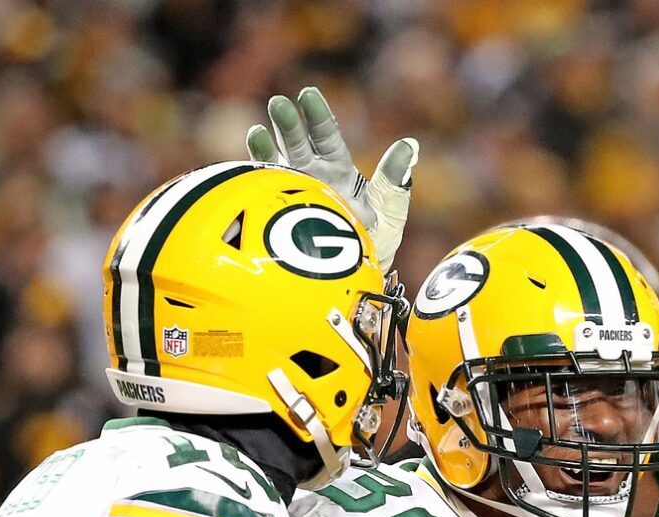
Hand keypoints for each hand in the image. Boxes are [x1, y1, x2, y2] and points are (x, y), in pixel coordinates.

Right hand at [246, 86, 416, 272]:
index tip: (308, 95)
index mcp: (337, 171)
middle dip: (288, 124)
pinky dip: (255, 181)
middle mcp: (311, 177)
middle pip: (297, 144)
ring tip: (257, 131)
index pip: (326, 136)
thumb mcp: (389, 211)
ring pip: (275, 165)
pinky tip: (249, 171)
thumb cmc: (373, 244)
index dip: (318, 115)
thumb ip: (394, 180)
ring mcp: (290, 196)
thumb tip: (410, 145)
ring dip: (265, 147)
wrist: (351, 280)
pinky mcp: (276, 216)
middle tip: (279, 104)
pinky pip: (263, 195)